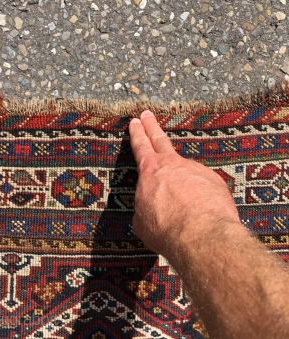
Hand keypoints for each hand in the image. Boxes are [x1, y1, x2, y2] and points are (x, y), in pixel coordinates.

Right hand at [129, 110, 239, 257]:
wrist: (202, 234)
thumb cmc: (167, 229)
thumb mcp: (143, 222)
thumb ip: (144, 209)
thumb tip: (148, 210)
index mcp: (151, 171)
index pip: (141, 145)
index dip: (137, 132)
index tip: (136, 121)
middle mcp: (173, 165)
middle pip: (160, 140)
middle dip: (152, 126)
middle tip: (147, 115)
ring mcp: (195, 169)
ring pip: (185, 167)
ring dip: (181, 175)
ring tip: (181, 193)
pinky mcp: (214, 180)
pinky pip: (203, 183)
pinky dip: (200, 191)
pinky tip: (200, 206)